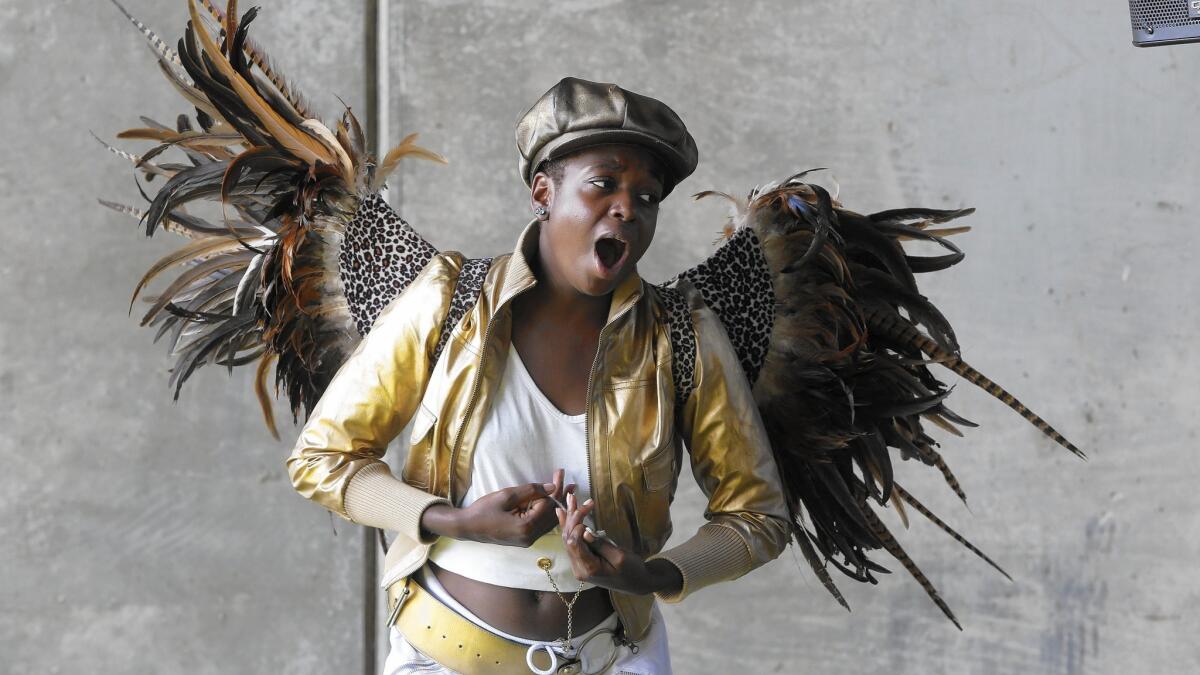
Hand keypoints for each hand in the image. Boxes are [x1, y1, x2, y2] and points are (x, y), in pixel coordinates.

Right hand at [421, 469, 569, 546]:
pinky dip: (548, 513)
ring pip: (549, 522)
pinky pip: (541, 526)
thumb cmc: (483, 510)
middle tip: (571, 482)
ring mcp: (527, 540)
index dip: (556, 489)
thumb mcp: (506, 496)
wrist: (467, 527)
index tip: (560, 474)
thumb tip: (552, 487)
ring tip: (567, 490)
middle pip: (552, 515)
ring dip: (557, 505)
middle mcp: (530, 537)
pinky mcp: (524, 539)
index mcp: (526, 527)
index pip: (548, 506)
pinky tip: (553, 502)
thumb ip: (530, 491)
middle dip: (561, 497)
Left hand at [557, 492, 682, 595]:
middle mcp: (579, 569)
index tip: (587, 508)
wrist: (637, 583)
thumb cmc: (632, 570)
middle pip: (568, 540)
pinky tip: (563, 514)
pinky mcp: (582, 562)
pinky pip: (573, 543)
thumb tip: (585, 532)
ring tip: (568, 500)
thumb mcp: (620, 556)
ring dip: (568, 520)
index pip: (574, 543)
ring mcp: (579, 566)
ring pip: (568, 540)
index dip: (576, 524)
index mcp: (588, 568)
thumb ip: (600, 545)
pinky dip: (570, 527)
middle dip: (570, 518)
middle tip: (572, 497)